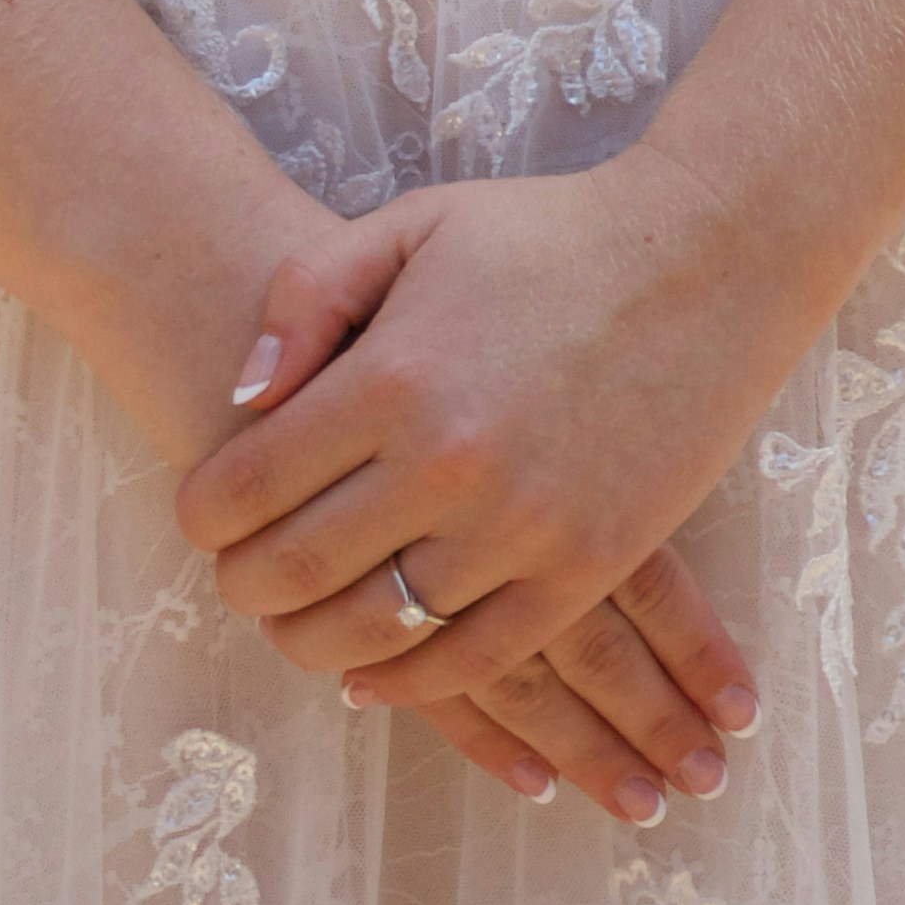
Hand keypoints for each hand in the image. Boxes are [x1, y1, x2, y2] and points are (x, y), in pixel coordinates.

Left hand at [179, 167, 787, 732]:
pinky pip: (474, 659)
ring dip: (314, 642)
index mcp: (395, 373)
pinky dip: (409, 680)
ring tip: (296, 626)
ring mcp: (521, 526)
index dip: (204, 513)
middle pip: (298, 570)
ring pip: (377, 632)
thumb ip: (309, 296)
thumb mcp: (414, 224)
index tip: (200, 517)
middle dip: (245, 587)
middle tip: (235, 580)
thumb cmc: (549, 233)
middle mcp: (448, 461)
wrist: (704, 257)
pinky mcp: (584, 565)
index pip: (251, 482)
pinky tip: (372, 670)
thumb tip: (244, 396)